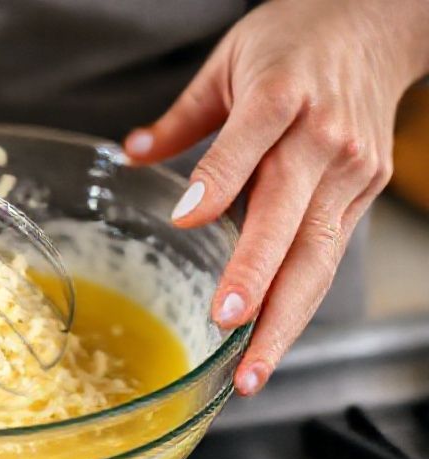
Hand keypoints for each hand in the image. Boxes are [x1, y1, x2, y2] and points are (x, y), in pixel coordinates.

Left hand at [123, 0, 428, 394]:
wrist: (380, 22)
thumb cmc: (297, 40)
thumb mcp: (228, 62)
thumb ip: (182, 117)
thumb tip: (131, 153)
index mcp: (279, 96)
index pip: (245, 146)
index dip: (218, 183)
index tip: (188, 219)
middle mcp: (320, 139)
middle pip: (290, 220)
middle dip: (258, 282)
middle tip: (227, 331)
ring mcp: (350, 170)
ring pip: (317, 256)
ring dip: (285, 319)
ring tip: (251, 371)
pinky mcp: (364, 191)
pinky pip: (328, 255)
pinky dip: (300, 301)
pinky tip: (272, 340)